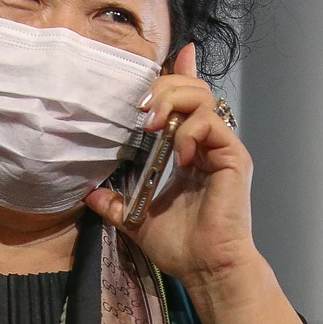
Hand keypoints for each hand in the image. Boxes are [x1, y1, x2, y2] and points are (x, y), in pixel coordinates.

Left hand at [84, 46, 309, 323]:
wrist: (205, 269)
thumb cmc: (181, 247)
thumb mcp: (136, 219)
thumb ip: (115, 203)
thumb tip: (88, 193)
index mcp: (190, 151)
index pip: (187, 102)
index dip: (179, 74)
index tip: (173, 54)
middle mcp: (208, 144)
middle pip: (192, 89)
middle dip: (164, 87)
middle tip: (140, 109)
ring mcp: (222, 149)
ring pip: (203, 98)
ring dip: (173, 102)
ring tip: (151, 125)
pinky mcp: (234, 158)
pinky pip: (212, 124)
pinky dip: (191, 130)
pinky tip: (178, 153)